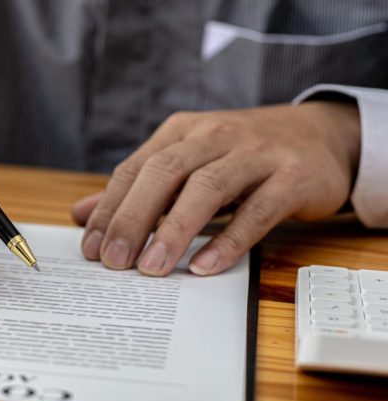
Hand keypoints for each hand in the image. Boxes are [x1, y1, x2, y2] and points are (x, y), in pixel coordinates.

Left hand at [72, 101, 360, 276]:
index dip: (109, 209)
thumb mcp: (186, 163)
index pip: (135, 169)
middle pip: (164, 174)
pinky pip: (256, 210)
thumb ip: (137, 190)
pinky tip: (204, 266)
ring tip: (152, 268)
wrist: (321, 135)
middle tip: (113, 261)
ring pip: (206, 188)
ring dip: (174, 230)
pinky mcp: (292, 176)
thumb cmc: (241, 155)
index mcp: (181, 132)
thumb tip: (80, 215)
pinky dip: (228, 240)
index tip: (90, 248)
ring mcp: (255, 154)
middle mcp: (213, 136)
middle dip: (133, 219)